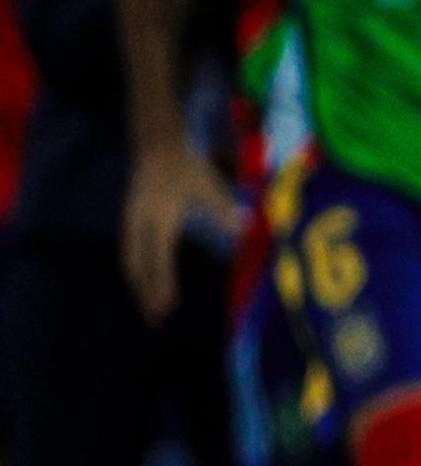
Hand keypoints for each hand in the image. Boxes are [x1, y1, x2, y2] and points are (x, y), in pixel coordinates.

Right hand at [122, 144, 236, 321]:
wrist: (156, 147)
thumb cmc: (185, 166)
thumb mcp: (206, 184)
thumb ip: (222, 207)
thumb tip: (245, 226)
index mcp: (159, 218)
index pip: (159, 258)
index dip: (162, 283)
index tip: (167, 305)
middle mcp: (140, 224)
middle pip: (138, 266)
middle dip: (146, 293)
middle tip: (156, 319)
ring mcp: (132, 223)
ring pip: (131, 262)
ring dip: (139, 286)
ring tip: (150, 309)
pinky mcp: (131, 222)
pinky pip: (131, 253)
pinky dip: (137, 273)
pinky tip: (145, 285)